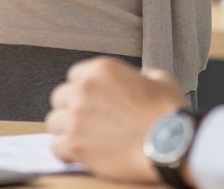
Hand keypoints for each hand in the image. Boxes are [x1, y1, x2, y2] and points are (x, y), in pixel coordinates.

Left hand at [46, 58, 185, 183]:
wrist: (170, 144)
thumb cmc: (167, 114)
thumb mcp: (159, 79)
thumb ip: (140, 75)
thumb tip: (139, 79)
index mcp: (101, 70)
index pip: (74, 76)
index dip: (82, 90)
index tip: (90, 102)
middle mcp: (84, 89)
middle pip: (59, 97)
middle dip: (70, 109)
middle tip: (85, 121)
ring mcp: (76, 117)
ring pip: (53, 122)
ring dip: (65, 130)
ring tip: (82, 138)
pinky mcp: (75, 144)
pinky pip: (55, 146)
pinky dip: (65, 152)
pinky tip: (78, 153)